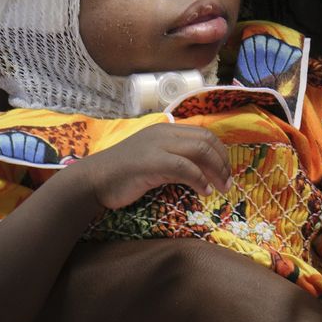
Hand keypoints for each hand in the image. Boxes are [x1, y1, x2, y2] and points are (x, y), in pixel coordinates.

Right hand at [80, 121, 231, 209]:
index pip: (204, 134)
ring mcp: (158, 146)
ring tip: (221, 188)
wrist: (94, 180)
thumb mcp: (152, 158)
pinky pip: (185, 168)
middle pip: (206, 141)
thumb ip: (174, 157)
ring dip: (216, 171)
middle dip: (222, 162)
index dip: (220, 152)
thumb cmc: (122, 174)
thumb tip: (201, 169)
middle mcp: (164, 133)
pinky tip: (204, 192)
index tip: (226, 171)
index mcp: (166, 129)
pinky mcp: (152, 162)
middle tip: (228, 182)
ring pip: (200, 151)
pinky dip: (200, 180)